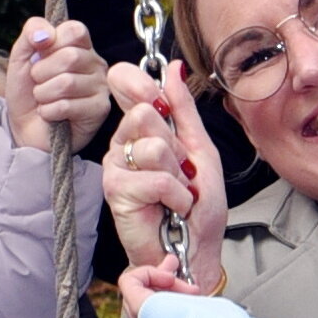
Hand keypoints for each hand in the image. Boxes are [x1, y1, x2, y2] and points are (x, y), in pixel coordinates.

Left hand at [4, 13, 111, 155]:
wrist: (23, 127)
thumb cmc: (27, 91)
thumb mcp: (21, 56)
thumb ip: (31, 33)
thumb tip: (46, 34)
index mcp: (80, 45)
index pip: (74, 30)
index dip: (51, 43)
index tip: (40, 56)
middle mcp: (95, 63)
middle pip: (70, 57)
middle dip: (42, 73)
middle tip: (38, 83)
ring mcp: (101, 87)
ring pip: (67, 83)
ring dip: (44, 94)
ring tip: (44, 100)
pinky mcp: (100, 110)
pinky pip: (68, 105)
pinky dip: (49, 111)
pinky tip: (51, 114)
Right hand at [101, 60, 226, 293]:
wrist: (193, 250)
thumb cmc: (197, 207)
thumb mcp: (200, 149)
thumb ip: (184, 109)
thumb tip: (174, 67)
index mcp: (141, 128)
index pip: (123, 81)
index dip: (138, 81)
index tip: (155, 97)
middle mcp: (123, 143)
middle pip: (144, 113)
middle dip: (175, 145)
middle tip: (180, 171)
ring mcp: (116, 167)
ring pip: (152, 146)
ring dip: (178, 175)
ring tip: (178, 193)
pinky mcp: (116, 192)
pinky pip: (156, 178)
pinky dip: (177, 196)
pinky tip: (173, 208)